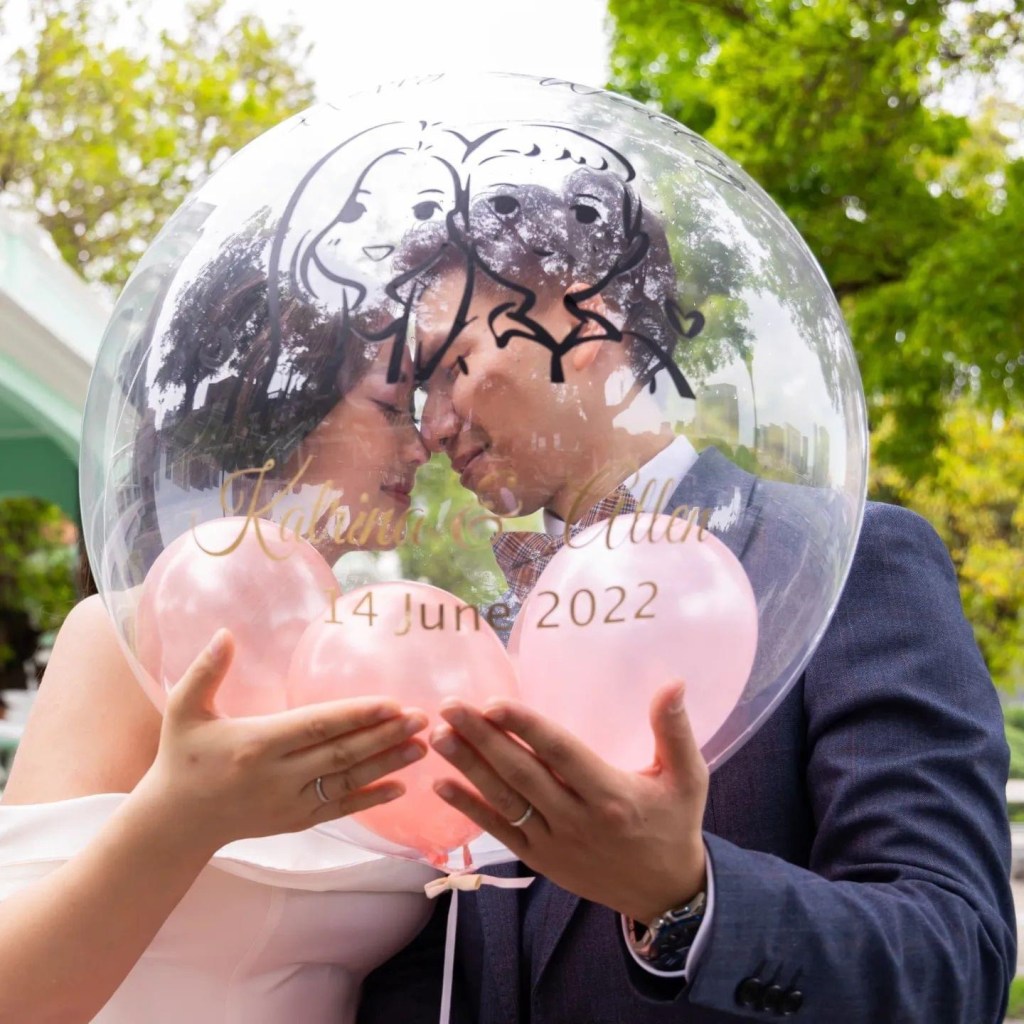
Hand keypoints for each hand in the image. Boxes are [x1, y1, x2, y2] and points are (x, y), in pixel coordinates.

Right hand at [138, 629, 427, 850]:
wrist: (176, 822)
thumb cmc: (182, 758)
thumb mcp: (183, 711)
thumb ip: (205, 671)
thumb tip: (225, 633)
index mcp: (255, 744)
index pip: (316, 726)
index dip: (356, 714)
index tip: (391, 702)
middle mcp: (277, 777)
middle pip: (341, 754)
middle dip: (385, 736)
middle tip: (422, 719)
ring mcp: (289, 803)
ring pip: (347, 782)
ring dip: (387, 765)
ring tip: (422, 746)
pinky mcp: (295, 821)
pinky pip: (339, 808)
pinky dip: (371, 800)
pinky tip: (401, 787)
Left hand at [430, 682, 706, 923]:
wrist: (664, 894)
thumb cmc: (674, 825)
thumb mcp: (687, 778)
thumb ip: (675, 730)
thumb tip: (673, 682)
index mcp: (611, 795)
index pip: (560, 753)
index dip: (526, 727)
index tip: (494, 702)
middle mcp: (577, 819)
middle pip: (522, 773)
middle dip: (482, 738)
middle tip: (450, 706)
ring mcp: (554, 841)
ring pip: (504, 800)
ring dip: (468, 767)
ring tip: (440, 735)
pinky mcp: (539, 858)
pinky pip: (498, 831)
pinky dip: (469, 808)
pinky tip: (440, 784)